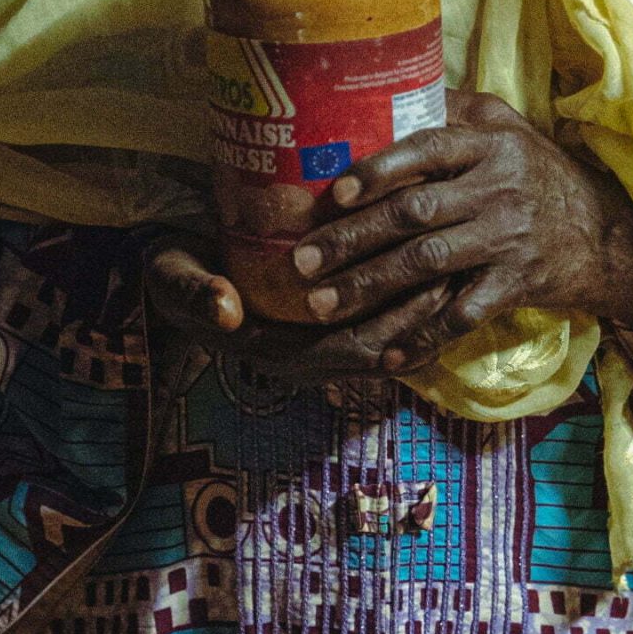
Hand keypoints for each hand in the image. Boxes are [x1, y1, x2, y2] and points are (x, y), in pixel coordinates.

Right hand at [143, 237, 462, 384]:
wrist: (173, 276)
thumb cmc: (178, 273)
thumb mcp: (175, 278)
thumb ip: (196, 292)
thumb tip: (225, 309)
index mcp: (273, 352)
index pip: (346, 349)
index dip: (389, 325)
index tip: (425, 289)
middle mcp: (302, 360)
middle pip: (378, 349)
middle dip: (420, 318)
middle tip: (456, 275)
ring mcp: (316, 349)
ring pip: (385, 343)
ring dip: (423, 316)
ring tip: (458, 273)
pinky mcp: (324, 331)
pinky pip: (378, 331)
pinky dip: (409, 312)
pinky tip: (436, 279)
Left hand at [287, 89, 632, 371]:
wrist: (606, 234)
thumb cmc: (541, 173)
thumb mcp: (508, 126)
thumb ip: (454, 108)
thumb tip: (389, 85)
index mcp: (490, 144)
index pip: (429, 149)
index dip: (380, 169)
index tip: (335, 191)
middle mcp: (499, 188)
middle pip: (415, 213)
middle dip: (353, 238)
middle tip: (302, 259)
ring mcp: (508, 238)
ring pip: (429, 264)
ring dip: (370, 286)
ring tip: (322, 303)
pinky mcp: (517, 284)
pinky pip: (463, 315)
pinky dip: (423, 337)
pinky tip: (387, 355)